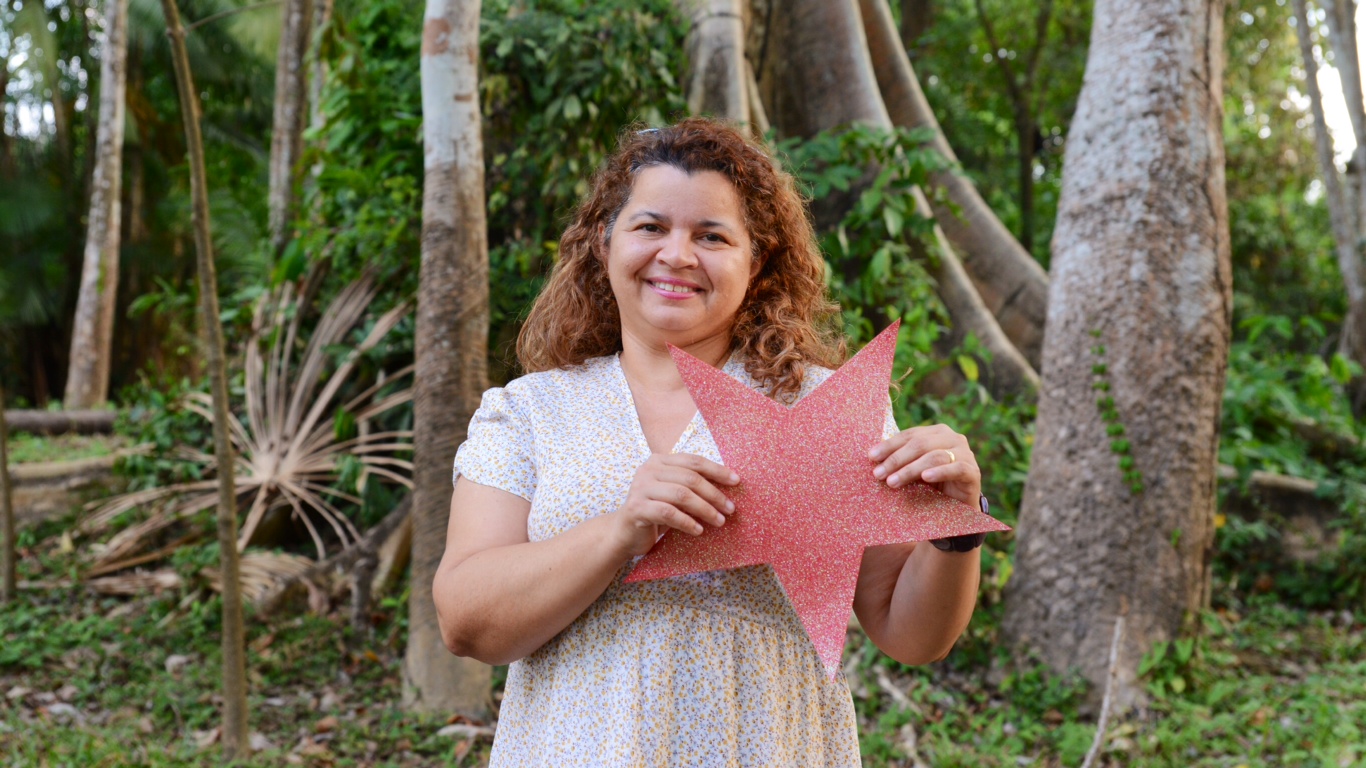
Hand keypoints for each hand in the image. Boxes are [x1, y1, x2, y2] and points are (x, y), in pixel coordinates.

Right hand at [609, 453, 738, 558]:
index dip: (717, 470)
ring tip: (719, 521)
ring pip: (681, 495)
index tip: (736, 481)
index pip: (693, 461)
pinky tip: (699, 530)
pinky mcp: (636, 508)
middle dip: (714, 494)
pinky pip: (668, 513)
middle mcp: (648, 470)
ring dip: (705, 509)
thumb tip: (728, 485)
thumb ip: (691, 485)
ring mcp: (640, 488)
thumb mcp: (673, 494)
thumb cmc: (655, 512)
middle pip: (690, 478)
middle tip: (730, 508)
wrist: (624, 533)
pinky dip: (687, 522)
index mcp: (659, 461)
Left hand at [867, 424, 981, 506]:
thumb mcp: (914, 471)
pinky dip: (939, 472)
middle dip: (896, 459)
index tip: (871, 457)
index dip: (889, 445)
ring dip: (910, 469)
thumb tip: (871, 457)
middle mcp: (952, 438)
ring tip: (892, 482)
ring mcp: (965, 453)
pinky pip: (956, 468)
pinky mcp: (973, 471)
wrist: (957, 509)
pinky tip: (926, 478)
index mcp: (936, 432)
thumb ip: (900, 461)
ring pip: (934, 456)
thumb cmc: (932, 487)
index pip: (909, 435)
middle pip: (920, 444)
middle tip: (878, 474)